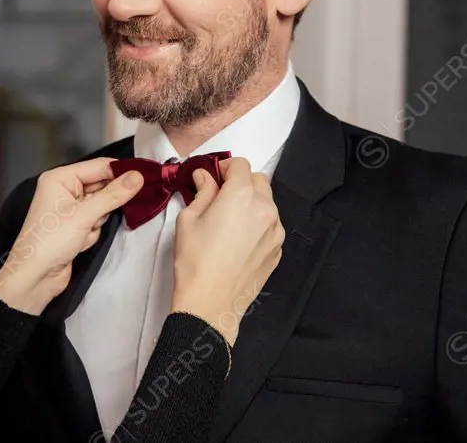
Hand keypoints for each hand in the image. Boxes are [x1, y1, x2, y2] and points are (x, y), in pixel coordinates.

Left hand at [0, 158, 142, 314]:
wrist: (35, 276)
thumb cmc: (47, 242)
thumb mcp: (84, 215)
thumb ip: (113, 195)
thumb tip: (136, 178)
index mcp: (59, 179)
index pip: (98, 166)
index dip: (121, 171)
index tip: (144, 175)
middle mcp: (63, 190)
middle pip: (101, 186)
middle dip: (106, 203)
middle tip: (107, 211)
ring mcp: (69, 209)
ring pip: (101, 206)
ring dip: (97, 221)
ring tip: (83, 232)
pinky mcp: (75, 226)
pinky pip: (96, 221)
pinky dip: (93, 233)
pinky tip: (80, 242)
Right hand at [170, 157, 284, 345]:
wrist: (210, 302)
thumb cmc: (195, 260)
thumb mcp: (189, 219)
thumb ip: (202, 192)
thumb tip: (205, 177)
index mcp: (241, 196)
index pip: (241, 165)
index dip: (225, 167)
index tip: (214, 176)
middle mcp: (264, 209)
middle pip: (258, 180)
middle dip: (240, 182)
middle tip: (220, 196)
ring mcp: (275, 230)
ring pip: (267, 203)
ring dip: (251, 202)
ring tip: (229, 221)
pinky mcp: (277, 249)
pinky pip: (270, 225)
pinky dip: (257, 223)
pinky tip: (237, 239)